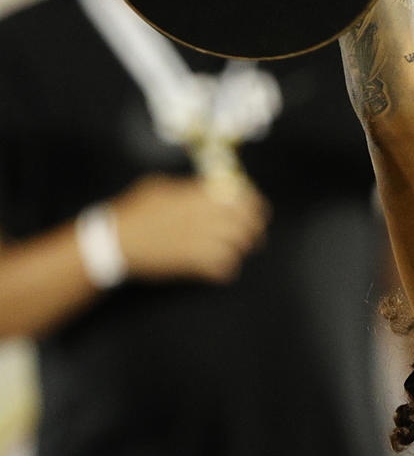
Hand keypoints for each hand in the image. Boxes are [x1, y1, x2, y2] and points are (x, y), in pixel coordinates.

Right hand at [111, 174, 268, 283]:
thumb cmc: (132, 212)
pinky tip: (223, 270)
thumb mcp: (157, 186)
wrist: (112, 241)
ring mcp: (195, 238)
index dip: (253, 204)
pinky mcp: (189, 261)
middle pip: (243, 221)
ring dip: (240, 250)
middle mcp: (199, 215)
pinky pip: (221, 266)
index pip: (238, 196)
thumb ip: (185, 186)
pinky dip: (226, 269)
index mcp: (194, 195)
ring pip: (236, 244)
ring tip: (238, 253)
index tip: (258, 211)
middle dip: (254, 230)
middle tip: (255, 238)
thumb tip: (208, 187)